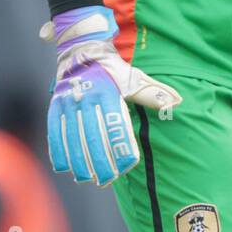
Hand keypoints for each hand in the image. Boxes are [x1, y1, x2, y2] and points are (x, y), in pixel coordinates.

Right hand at [41, 5, 181, 186]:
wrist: (81, 51)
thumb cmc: (113, 70)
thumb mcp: (135, 78)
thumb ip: (154, 93)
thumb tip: (177, 102)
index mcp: (109, 93)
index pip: (115, 125)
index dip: (121, 147)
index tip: (128, 165)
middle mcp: (87, 99)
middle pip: (93, 137)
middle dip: (100, 162)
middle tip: (107, 181)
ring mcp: (68, 104)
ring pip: (72, 139)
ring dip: (79, 162)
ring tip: (87, 179)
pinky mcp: (55, 108)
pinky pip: (55, 133)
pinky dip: (59, 152)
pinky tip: (65, 168)